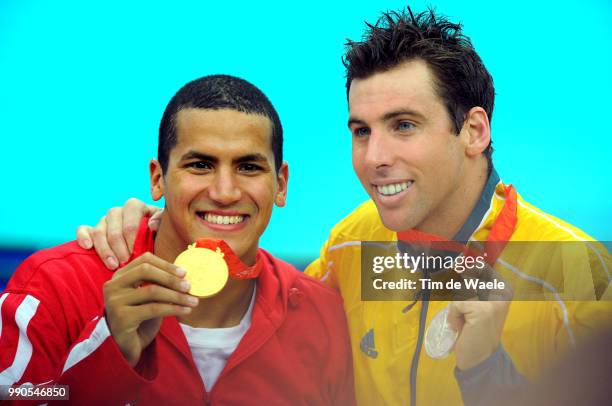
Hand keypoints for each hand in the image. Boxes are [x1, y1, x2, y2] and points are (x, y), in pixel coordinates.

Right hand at [76, 198, 162, 268]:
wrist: (149, 247)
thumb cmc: (159, 238)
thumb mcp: (164, 230)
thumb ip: (161, 223)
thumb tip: (151, 224)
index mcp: (136, 207)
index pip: (130, 219)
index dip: (131, 238)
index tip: (135, 255)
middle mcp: (119, 211)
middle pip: (114, 226)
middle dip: (119, 247)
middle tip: (124, 264)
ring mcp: (104, 220)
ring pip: (99, 230)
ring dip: (105, 250)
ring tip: (112, 266)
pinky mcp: (91, 229)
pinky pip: (83, 229)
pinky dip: (83, 237)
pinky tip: (87, 247)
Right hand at [103, 252, 197, 366]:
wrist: (124, 347)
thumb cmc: (139, 320)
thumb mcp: (148, 298)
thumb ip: (158, 283)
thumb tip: (184, 274)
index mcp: (120, 276)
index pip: (144, 260)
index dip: (166, 264)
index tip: (184, 272)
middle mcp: (113, 286)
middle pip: (146, 271)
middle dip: (171, 278)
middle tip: (189, 286)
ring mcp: (115, 301)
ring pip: (152, 291)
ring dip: (177, 295)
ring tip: (193, 301)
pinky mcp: (122, 317)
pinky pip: (153, 309)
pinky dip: (173, 308)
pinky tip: (185, 310)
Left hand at [448, 262, 512, 369]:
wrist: (480, 357)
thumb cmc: (476, 328)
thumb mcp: (476, 302)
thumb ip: (471, 283)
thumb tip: (459, 262)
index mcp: (503, 287)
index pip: (478, 265)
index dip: (465, 268)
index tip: (464, 278)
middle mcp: (502, 290)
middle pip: (467, 277)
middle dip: (460, 297)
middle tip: (468, 315)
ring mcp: (493, 300)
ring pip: (460, 292)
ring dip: (456, 309)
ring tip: (466, 322)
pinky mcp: (482, 310)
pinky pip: (456, 304)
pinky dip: (454, 317)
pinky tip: (464, 327)